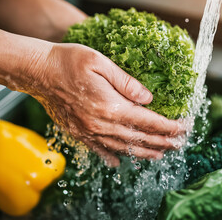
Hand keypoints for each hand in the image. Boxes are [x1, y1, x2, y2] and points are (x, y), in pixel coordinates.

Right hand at [25, 43, 183, 166]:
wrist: (37, 72)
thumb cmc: (68, 61)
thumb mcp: (100, 62)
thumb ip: (127, 82)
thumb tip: (149, 98)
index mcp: (110, 106)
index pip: (148, 121)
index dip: (169, 126)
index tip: (184, 127)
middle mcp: (101, 124)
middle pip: (139, 138)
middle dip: (162, 141)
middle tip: (179, 143)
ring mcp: (89, 131)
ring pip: (123, 148)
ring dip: (144, 152)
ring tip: (160, 154)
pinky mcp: (78, 132)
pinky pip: (99, 150)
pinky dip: (113, 156)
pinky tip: (121, 162)